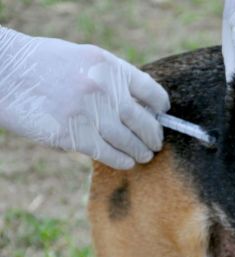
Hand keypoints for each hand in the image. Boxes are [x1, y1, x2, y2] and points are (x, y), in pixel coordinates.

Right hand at [0, 28, 169, 169]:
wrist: (3, 71)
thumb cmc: (44, 65)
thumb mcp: (84, 60)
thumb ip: (111, 80)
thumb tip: (137, 109)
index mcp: (109, 66)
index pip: (150, 91)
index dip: (160, 107)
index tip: (161, 114)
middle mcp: (103, 89)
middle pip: (144, 121)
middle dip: (154, 135)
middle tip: (156, 143)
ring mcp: (88, 113)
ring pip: (128, 141)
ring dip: (140, 151)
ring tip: (144, 155)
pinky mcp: (72, 135)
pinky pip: (107, 153)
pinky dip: (121, 160)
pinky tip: (127, 162)